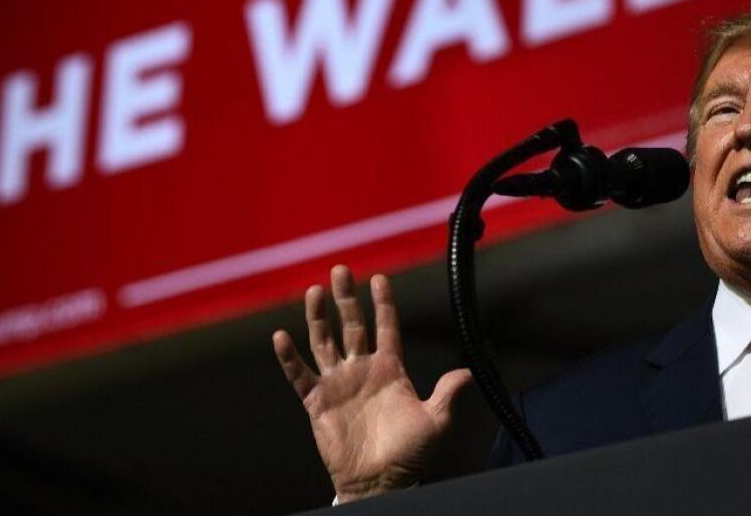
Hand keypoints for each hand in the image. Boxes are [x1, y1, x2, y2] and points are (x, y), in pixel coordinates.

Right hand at [272, 265, 472, 502]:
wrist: (381, 481)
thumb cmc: (409, 453)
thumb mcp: (435, 420)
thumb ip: (448, 393)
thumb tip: (469, 371)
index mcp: (389, 368)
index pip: (386, 326)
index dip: (383, 303)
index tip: (378, 278)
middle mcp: (362, 369)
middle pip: (351, 325)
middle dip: (346, 298)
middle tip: (341, 269)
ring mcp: (338, 383)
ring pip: (324, 341)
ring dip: (318, 317)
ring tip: (314, 291)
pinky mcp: (317, 401)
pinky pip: (300, 375)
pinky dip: (289, 357)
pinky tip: (281, 336)